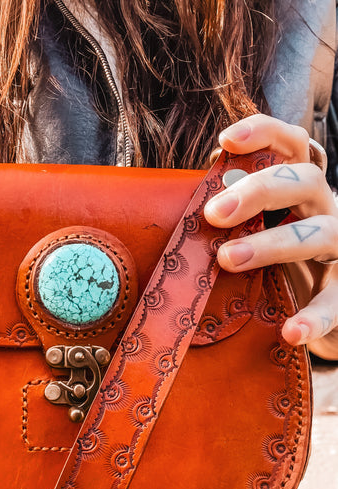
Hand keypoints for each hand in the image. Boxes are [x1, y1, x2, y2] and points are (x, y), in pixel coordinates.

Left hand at [203, 114, 337, 355]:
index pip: (294, 146)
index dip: (265, 134)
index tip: (226, 139)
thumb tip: (188, 208)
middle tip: (212, 214)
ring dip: (273, 243)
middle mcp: (327, 211)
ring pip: (320, 234)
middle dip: (258, 191)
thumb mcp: (260, 234)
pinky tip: (290, 331)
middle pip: (305, 180)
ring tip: (228, 259)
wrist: (326, 314)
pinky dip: (315, 317)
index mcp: (303, 191)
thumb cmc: (281, 268)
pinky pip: (336, 302)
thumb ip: (234, 218)